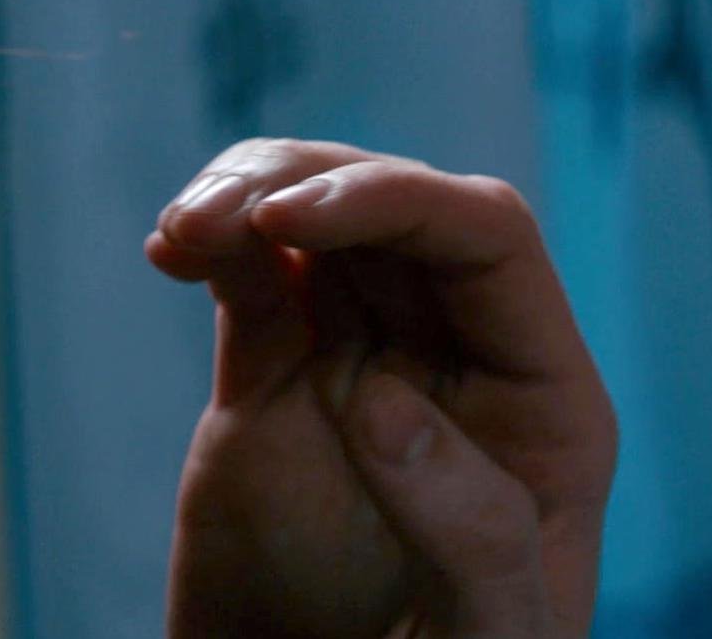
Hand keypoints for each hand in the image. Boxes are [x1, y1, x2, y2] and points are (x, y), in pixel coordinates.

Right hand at [146, 139, 616, 637]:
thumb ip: (470, 529)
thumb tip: (382, 394)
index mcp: (540, 399)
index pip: (489, 239)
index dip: (396, 200)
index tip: (292, 221)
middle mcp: (459, 357)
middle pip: (401, 205)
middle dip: (311, 182)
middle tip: (219, 217)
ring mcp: (364, 358)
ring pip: (321, 222)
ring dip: (252, 193)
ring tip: (185, 230)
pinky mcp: (279, 376)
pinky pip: (254, 275)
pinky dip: (213, 243)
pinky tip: (171, 250)